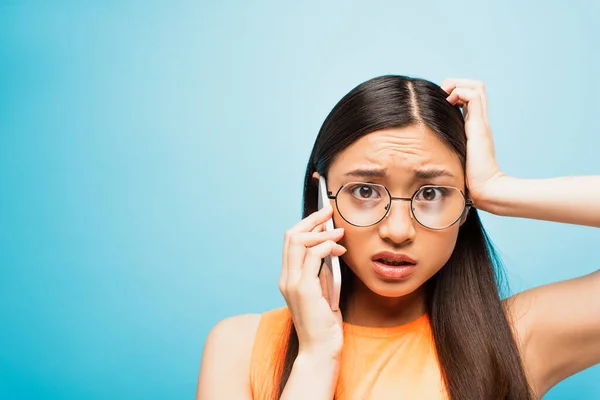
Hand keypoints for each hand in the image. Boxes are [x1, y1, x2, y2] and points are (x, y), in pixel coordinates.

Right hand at [279, 205, 346, 357]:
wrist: (319, 350)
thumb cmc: (323, 324)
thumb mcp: (322, 292)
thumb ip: (320, 273)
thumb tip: (329, 250)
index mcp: (288, 278)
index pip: (290, 241)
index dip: (306, 225)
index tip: (323, 217)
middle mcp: (286, 278)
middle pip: (290, 235)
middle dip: (311, 219)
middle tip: (330, 212)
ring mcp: (292, 283)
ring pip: (298, 241)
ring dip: (321, 232)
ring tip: (339, 232)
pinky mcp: (304, 290)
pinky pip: (313, 256)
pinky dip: (326, 246)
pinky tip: (339, 250)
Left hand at [441, 78, 506, 207]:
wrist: (485, 189)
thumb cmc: (467, 179)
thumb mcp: (452, 158)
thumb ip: (445, 149)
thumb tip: (423, 151)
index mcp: (474, 127)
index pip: (470, 97)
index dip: (455, 93)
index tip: (439, 103)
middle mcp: (479, 121)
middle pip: (476, 86)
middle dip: (457, 83)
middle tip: (442, 96)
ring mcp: (481, 122)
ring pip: (477, 86)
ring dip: (458, 85)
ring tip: (445, 98)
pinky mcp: (479, 126)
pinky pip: (473, 96)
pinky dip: (459, 93)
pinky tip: (448, 105)